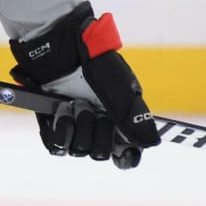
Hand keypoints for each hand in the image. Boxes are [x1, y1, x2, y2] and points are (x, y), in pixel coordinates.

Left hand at [10, 4, 160, 167]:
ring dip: (80, 126)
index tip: (123, 152)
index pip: (127, 154)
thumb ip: (136, 119)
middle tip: (95, 109)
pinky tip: (64, 111)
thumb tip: (152, 143)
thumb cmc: (96, 63)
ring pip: (79, 150)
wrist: (62, 47)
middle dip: (99, 133)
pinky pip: (57, 146)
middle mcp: (98, 127)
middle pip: (102, 154)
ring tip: (77, 103)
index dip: (126, 157)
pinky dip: (62, 131)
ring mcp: (75, 127)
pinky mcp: (52, 125)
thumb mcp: (122, 89)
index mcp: (120, 120)